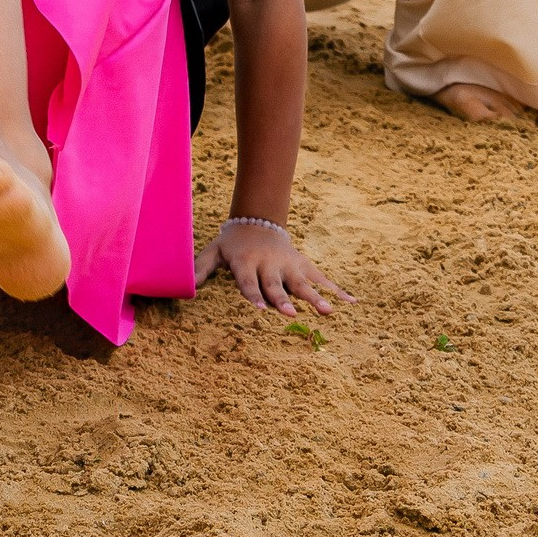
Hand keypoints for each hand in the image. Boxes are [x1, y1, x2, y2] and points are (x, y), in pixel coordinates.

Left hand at [196, 220, 351, 316]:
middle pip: (277, 284)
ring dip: (316, 297)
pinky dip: (338, 289)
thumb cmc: (232, 244)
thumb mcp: (214, 251)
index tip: (262, 311)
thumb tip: (184, 288)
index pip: (249, 282)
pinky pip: (322, 278)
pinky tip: (353, 302)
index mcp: (247, 262)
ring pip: (303, 283)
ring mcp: (289, 264)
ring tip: (329, 311)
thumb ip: (200, 267)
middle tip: (292, 315)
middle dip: (284, 300)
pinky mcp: (304, 265)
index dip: (255, 296)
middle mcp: (270, 264)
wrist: (258, 220)